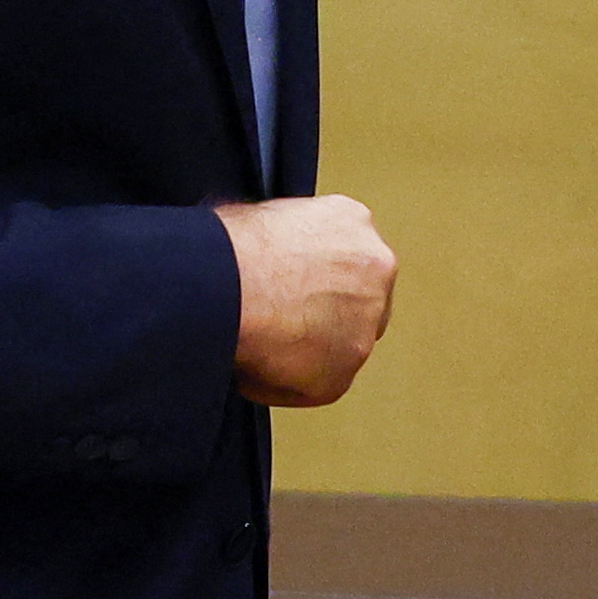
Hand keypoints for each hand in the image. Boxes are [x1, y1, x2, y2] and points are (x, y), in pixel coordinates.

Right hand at [219, 195, 395, 406]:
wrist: (222, 285)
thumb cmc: (229, 248)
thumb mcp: (265, 213)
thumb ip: (291, 237)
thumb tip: (273, 256)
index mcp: (354, 222)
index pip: (348, 254)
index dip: (316, 272)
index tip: (293, 283)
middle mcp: (374, 272)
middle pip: (354, 300)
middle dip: (322, 311)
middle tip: (277, 312)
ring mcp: (364, 326)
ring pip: (338, 345)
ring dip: (304, 347)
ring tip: (256, 336)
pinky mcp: (341, 374)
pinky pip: (313, 385)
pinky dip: (283, 381)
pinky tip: (251, 361)